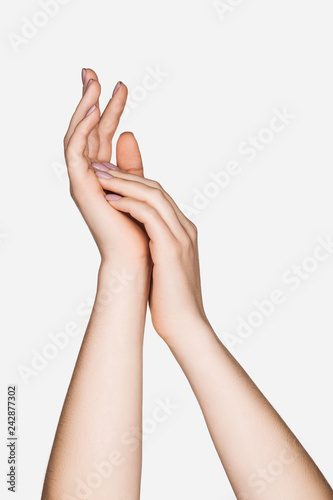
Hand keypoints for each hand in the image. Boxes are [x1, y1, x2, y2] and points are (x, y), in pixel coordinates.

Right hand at [64, 69, 149, 265]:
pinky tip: (92, 109)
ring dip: (84, 108)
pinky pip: (76, 152)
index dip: (111, 109)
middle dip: (89, 100)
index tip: (122, 86)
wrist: (137, 258)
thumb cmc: (139, 228)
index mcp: (103, 175)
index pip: (103, 135)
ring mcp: (83, 181)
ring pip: (76, 136)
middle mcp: (89, 176)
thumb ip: (131, 162)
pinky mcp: (81, 187)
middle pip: (85, 130)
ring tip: (93, 82)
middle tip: (92, 72)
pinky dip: (82, 129)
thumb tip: (129, 132)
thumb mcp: (137, 184)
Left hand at [94, 169, 207, 340]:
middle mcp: (185, 229)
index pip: (159, 196)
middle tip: (100, 167)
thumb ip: (155, 248)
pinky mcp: (171, 248)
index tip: (109, 176)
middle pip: (156, 189)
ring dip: (124, 183)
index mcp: (183, 232)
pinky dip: (129, 203)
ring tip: (99, 178)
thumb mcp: (162, 266)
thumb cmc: (170, 300)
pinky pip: (149, 215)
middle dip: (126, 175)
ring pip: (154, 196)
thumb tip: (137, 243)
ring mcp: (181, 237)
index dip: (133, 182)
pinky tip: (110, 201)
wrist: (186, 326)